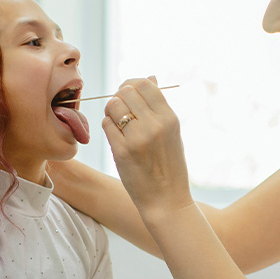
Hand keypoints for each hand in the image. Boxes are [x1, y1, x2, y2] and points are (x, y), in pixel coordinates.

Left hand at [102, 77, 194, 224]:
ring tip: (119, 124)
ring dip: (112, 112)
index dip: (133, 84)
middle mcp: (154, 125)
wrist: (166, 200)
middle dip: (120, 97)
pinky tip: (117, 137)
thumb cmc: (169, 166)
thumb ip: (159, 106)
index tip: (129, 93)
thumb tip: (150, 77)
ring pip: (113, 106)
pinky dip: (108, 127)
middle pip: (126, 92)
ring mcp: (137, 139)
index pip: (145, 84)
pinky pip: (106, 125)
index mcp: (170, 118)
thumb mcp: (172, 133)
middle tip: (122, 110)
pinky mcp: (121, 152)